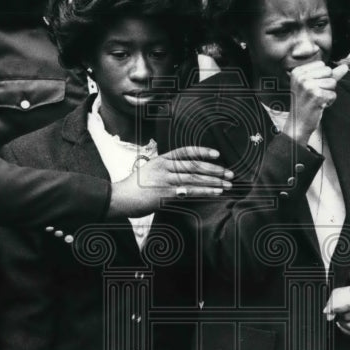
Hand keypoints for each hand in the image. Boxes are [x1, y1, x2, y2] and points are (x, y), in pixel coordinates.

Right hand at [107, 146, 232, 217]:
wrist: (119, 198)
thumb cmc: (133, 187)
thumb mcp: (148, 171)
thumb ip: (164, 169)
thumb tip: (182, 173)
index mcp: (161, 160)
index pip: (185, 152)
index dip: (202, 151)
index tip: (217, 154)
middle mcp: (164, 167)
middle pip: (194, 166)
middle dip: (214, 169)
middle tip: (230, 173)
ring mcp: (165, 180)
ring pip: (195, 179)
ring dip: (214, 182)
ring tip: (228, 184)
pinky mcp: (165, 194)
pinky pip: (190, 192)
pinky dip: (205, 191)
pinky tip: (216, 192)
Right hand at [283, 61, 348, 144]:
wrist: (298, 123)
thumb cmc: (306, 103)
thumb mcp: (313, 84)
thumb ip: (329, 74)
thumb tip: (345, 66)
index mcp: (298, 71)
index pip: (323, 65)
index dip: (322, 77)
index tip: (311, 87)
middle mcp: (301, 77)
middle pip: (328, 72)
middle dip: (326, 84)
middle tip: (314, 94)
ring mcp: (308, 86)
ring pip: (332, 83)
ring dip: (328, 93)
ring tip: (317, 99)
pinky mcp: (316, 96)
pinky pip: (333, 94)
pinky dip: (329, 101)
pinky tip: (319, 105)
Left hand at [324, 283, 349, 335]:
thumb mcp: (345, 289)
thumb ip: (334, 298)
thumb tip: (327, 311)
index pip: (349, 304)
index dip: (336, 308)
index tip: (328, 310)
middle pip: (349, 316)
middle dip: (340, 315)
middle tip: (337, 311)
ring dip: (343, 323)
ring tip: (341, 317)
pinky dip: (347, 330)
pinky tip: (345, 324)